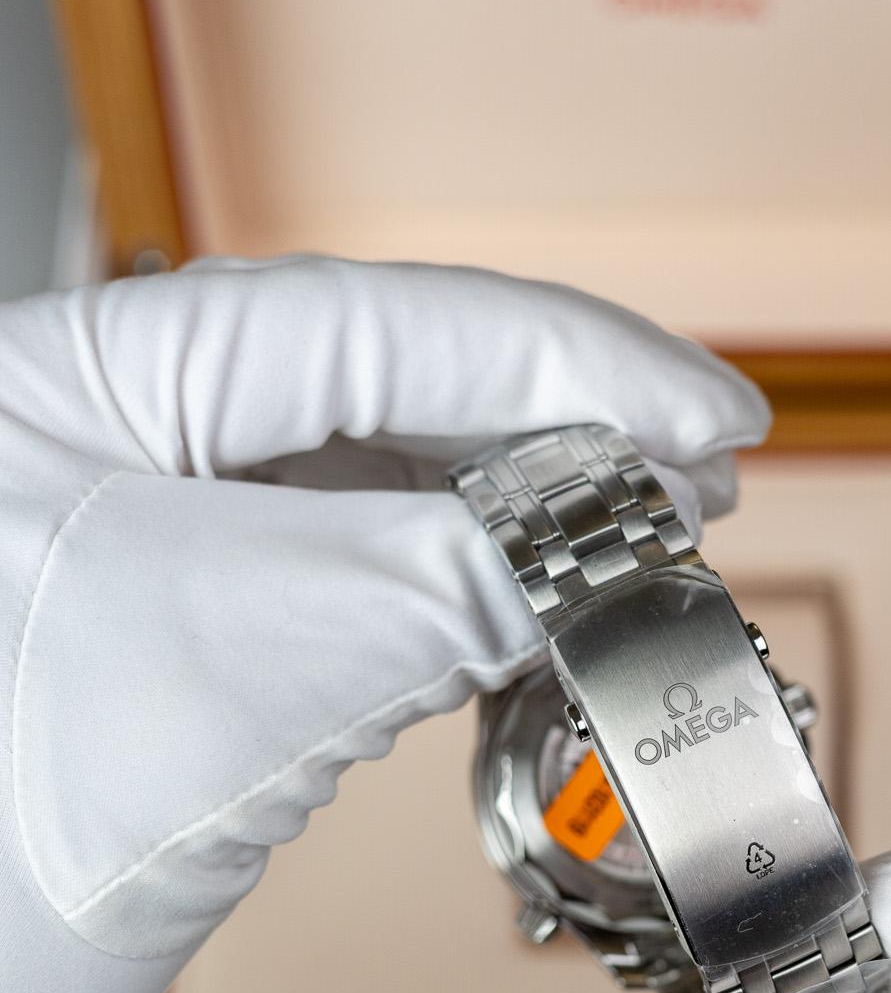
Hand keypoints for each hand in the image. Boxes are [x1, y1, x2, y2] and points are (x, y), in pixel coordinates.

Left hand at [0, 255, 766, 992]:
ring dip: (523, 521)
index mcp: (83, 376)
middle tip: (700, 473)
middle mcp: (111, 434)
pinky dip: (466, 605)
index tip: (705, 408)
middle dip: (554, 432)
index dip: (564, 360)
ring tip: (646, 542)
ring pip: (380, 490)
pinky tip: (541, 618)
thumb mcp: (245, 670)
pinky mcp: (184, 640)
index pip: (365, 323)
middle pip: (382, 390)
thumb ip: (445, 580)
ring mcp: (148, 539)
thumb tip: (613, 551)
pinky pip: (356, 587)